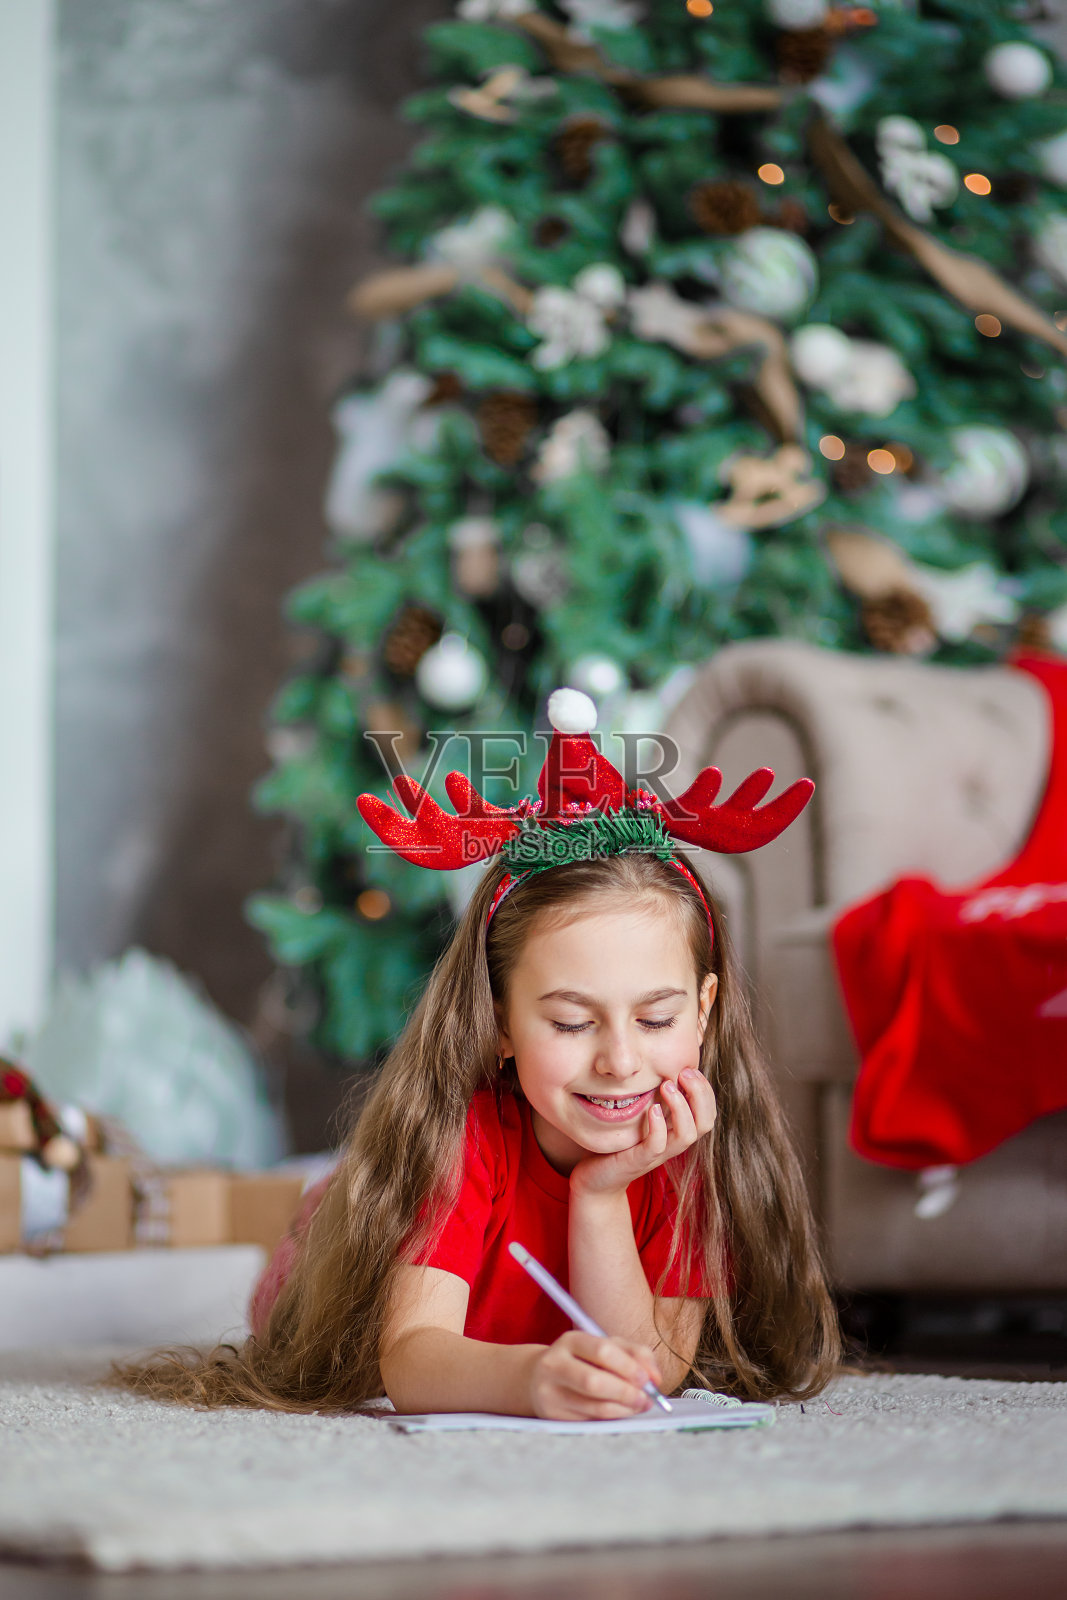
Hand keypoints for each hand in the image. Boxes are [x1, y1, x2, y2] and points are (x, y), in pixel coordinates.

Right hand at [526, 1331, 662, 1420]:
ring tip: (639, 1406)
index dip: (628, 1367)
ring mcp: (550, 1392)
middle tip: (647, 1399)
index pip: (602, 1351)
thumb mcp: (604, 1346)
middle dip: (627, 1393)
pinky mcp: (552, 1415)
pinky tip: (621, 1412)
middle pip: (595, 1382)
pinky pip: (590, 1421)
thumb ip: (634, 1354)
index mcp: (570, 1341)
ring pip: (594, 1407)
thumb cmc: (582, 1360)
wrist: (537, 1377)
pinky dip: (612, 1418)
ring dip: (624, 1409)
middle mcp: (555, 1364)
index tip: (647, 1380)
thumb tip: (655, 1378)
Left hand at [568, 1069, 716, 1199]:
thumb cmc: (618, 1145)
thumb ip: (654, 1100)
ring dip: (682, 1107)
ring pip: (687, 1135)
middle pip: (705, 1123)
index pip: (707, 1113)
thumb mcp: (640, 1118)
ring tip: (667, 1086)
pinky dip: (659, 1126)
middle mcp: (672, 1143)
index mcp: (675, 1131)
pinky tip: (652, 1109)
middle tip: (685, 1073)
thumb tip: (662, 1067)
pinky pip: (657, 1146)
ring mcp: (657, 1154)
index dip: (705, 1091)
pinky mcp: (638, 1160)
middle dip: (701, 1095)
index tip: (690, 1069)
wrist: (597, 1181)